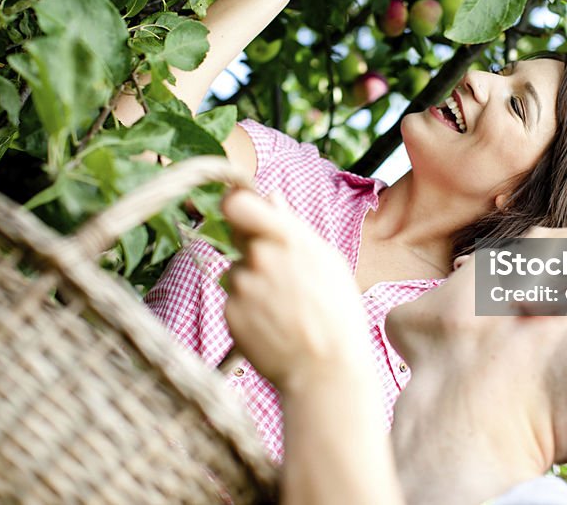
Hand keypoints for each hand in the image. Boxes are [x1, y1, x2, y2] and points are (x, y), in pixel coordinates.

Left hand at [223, 189, 368, 392]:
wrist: (325, 370)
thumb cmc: (336, 313)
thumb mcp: (327, 261)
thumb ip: (292, 226)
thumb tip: (271, 195)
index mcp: (287, 238)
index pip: (237, 202)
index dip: (235, 203)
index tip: (242, 210)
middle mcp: (259, 258)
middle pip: (238, 238)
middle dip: (253, 249)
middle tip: (282, 276)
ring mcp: (241, 286)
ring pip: (236, 271)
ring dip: (252, 282)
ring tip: (284, 307)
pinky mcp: (229, 313)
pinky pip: (233, 300)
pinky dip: (248, 308)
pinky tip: (273, 323)